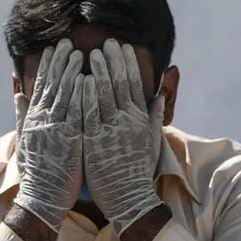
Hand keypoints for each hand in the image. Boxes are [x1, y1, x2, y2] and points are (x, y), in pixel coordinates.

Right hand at [14, 39, 84, 231]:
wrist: (43, 199)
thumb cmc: (39, 171)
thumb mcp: (26, 140)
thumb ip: (22, 114)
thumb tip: (18, 92)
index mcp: (35, 120)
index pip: (43, 87)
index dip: (50, 66)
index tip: (55, 48)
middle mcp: (44, 121)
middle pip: (53, 85)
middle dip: (60, 62)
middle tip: (67, 41)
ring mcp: (56, 130)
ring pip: (64, 95)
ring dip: (70, 72)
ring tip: (77, 52)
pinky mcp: (69, 140)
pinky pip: (76, 112)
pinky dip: (80, 95)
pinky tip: (85, 79)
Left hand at [82, 39, 164, 234]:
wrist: (129, 199)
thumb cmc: (139, 170)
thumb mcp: (152, 141)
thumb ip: (155, 116)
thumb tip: (159, 96)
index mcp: (140, 120)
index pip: (134, 85)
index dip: (128, 64)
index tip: (123, 47)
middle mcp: (128, 122)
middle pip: (119, 84)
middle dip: (113, 61)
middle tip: (107, 42)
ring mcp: (111, 131)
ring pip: (104, 95)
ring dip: (98, 72)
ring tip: (89, 54)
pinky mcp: (95, 142)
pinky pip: (89, 114)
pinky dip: (86, 96)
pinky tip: (81, 80)